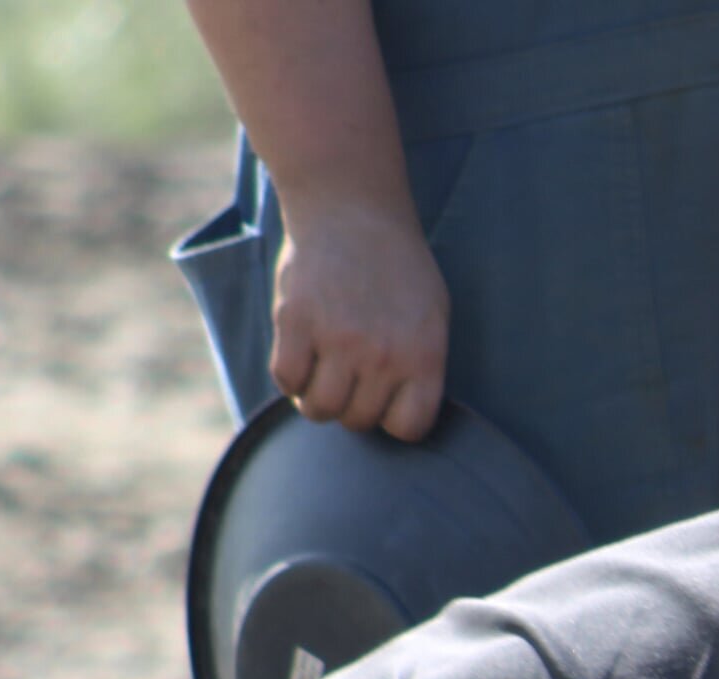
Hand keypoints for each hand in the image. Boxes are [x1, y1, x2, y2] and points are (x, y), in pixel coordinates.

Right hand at [267, 191, 447, 440]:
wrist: (352, 210)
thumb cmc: (396, 266)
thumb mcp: (433, 314)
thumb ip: (421, 365)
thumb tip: (401, 414)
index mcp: (423, 355)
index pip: (409, 428)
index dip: (392, 418)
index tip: (384, 398)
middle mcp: (383, 354)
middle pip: (359, 420)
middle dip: (351, 404)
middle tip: (347, 374)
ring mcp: (338, 339)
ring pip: (319, 409)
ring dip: (316, 397)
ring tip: (321, 370)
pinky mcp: (296, 322)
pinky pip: (286, 379)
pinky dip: (289, 375)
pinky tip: (300, 353)